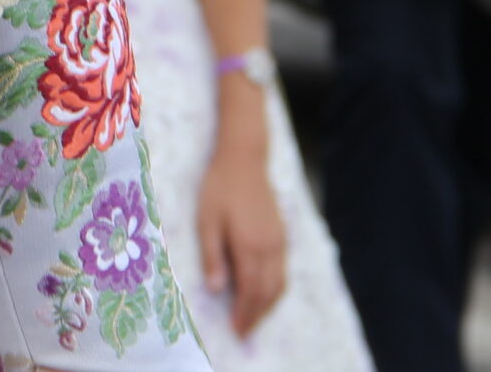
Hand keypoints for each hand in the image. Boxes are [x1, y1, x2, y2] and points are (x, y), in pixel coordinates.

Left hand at [196, 138, 287, 339]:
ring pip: (280, 283)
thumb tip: (216, 289)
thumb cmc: (219, 187)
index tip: (236, 329)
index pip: (250, 290)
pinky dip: (275, 289)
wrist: (245, 158)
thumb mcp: (206, 220)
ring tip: (254, 317)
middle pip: (269, 292)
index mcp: (249, 245)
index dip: (244, 312)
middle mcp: (269, 247)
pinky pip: (283, 270)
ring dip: (268, 305)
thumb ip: (211, 256)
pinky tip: (264, 292)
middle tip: (244, 331)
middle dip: (257, 315)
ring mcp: (279, 241)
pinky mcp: (282, 234)